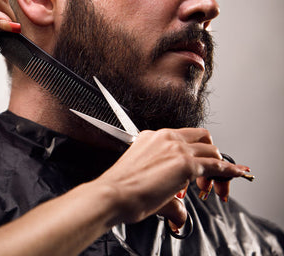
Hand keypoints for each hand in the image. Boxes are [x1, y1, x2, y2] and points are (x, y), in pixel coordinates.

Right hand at [93, 128, 248, 228]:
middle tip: (205, 180)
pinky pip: (218, 165)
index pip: (184, 139)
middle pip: (202, 139)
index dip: (195, 154)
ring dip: (218, 168)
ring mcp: (177, 148)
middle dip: (210, 157)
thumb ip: (167, 193)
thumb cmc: (121, 190)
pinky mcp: (186, 163)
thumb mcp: (144, 181)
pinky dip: (230, 171)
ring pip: (212, 151)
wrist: (114, 194)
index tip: (199, 168)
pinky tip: (236, 176)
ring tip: (211, 188)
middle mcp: (166, 137)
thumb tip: (179, 213)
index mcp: (152, 137)